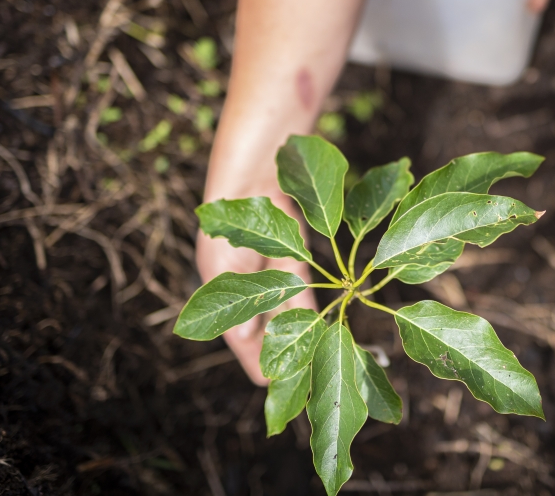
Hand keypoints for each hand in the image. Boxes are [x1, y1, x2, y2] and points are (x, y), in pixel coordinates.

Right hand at [195, 192, 316, 385]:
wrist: (256, 168)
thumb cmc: (233, 212)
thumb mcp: (227, 256)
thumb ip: (240, 294)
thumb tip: (244, 335)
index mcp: (223, 294)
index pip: (243, 342)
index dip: (260, 363)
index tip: (278, 385)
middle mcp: (248, 290)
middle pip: (268, 333)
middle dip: (287, 354)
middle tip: (310, 377)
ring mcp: (273, 277)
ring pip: (290, 316)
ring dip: (305, 334)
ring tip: (323, 357)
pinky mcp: (295, 261)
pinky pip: (306, 293)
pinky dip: (316, 307)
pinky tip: (331, 323)